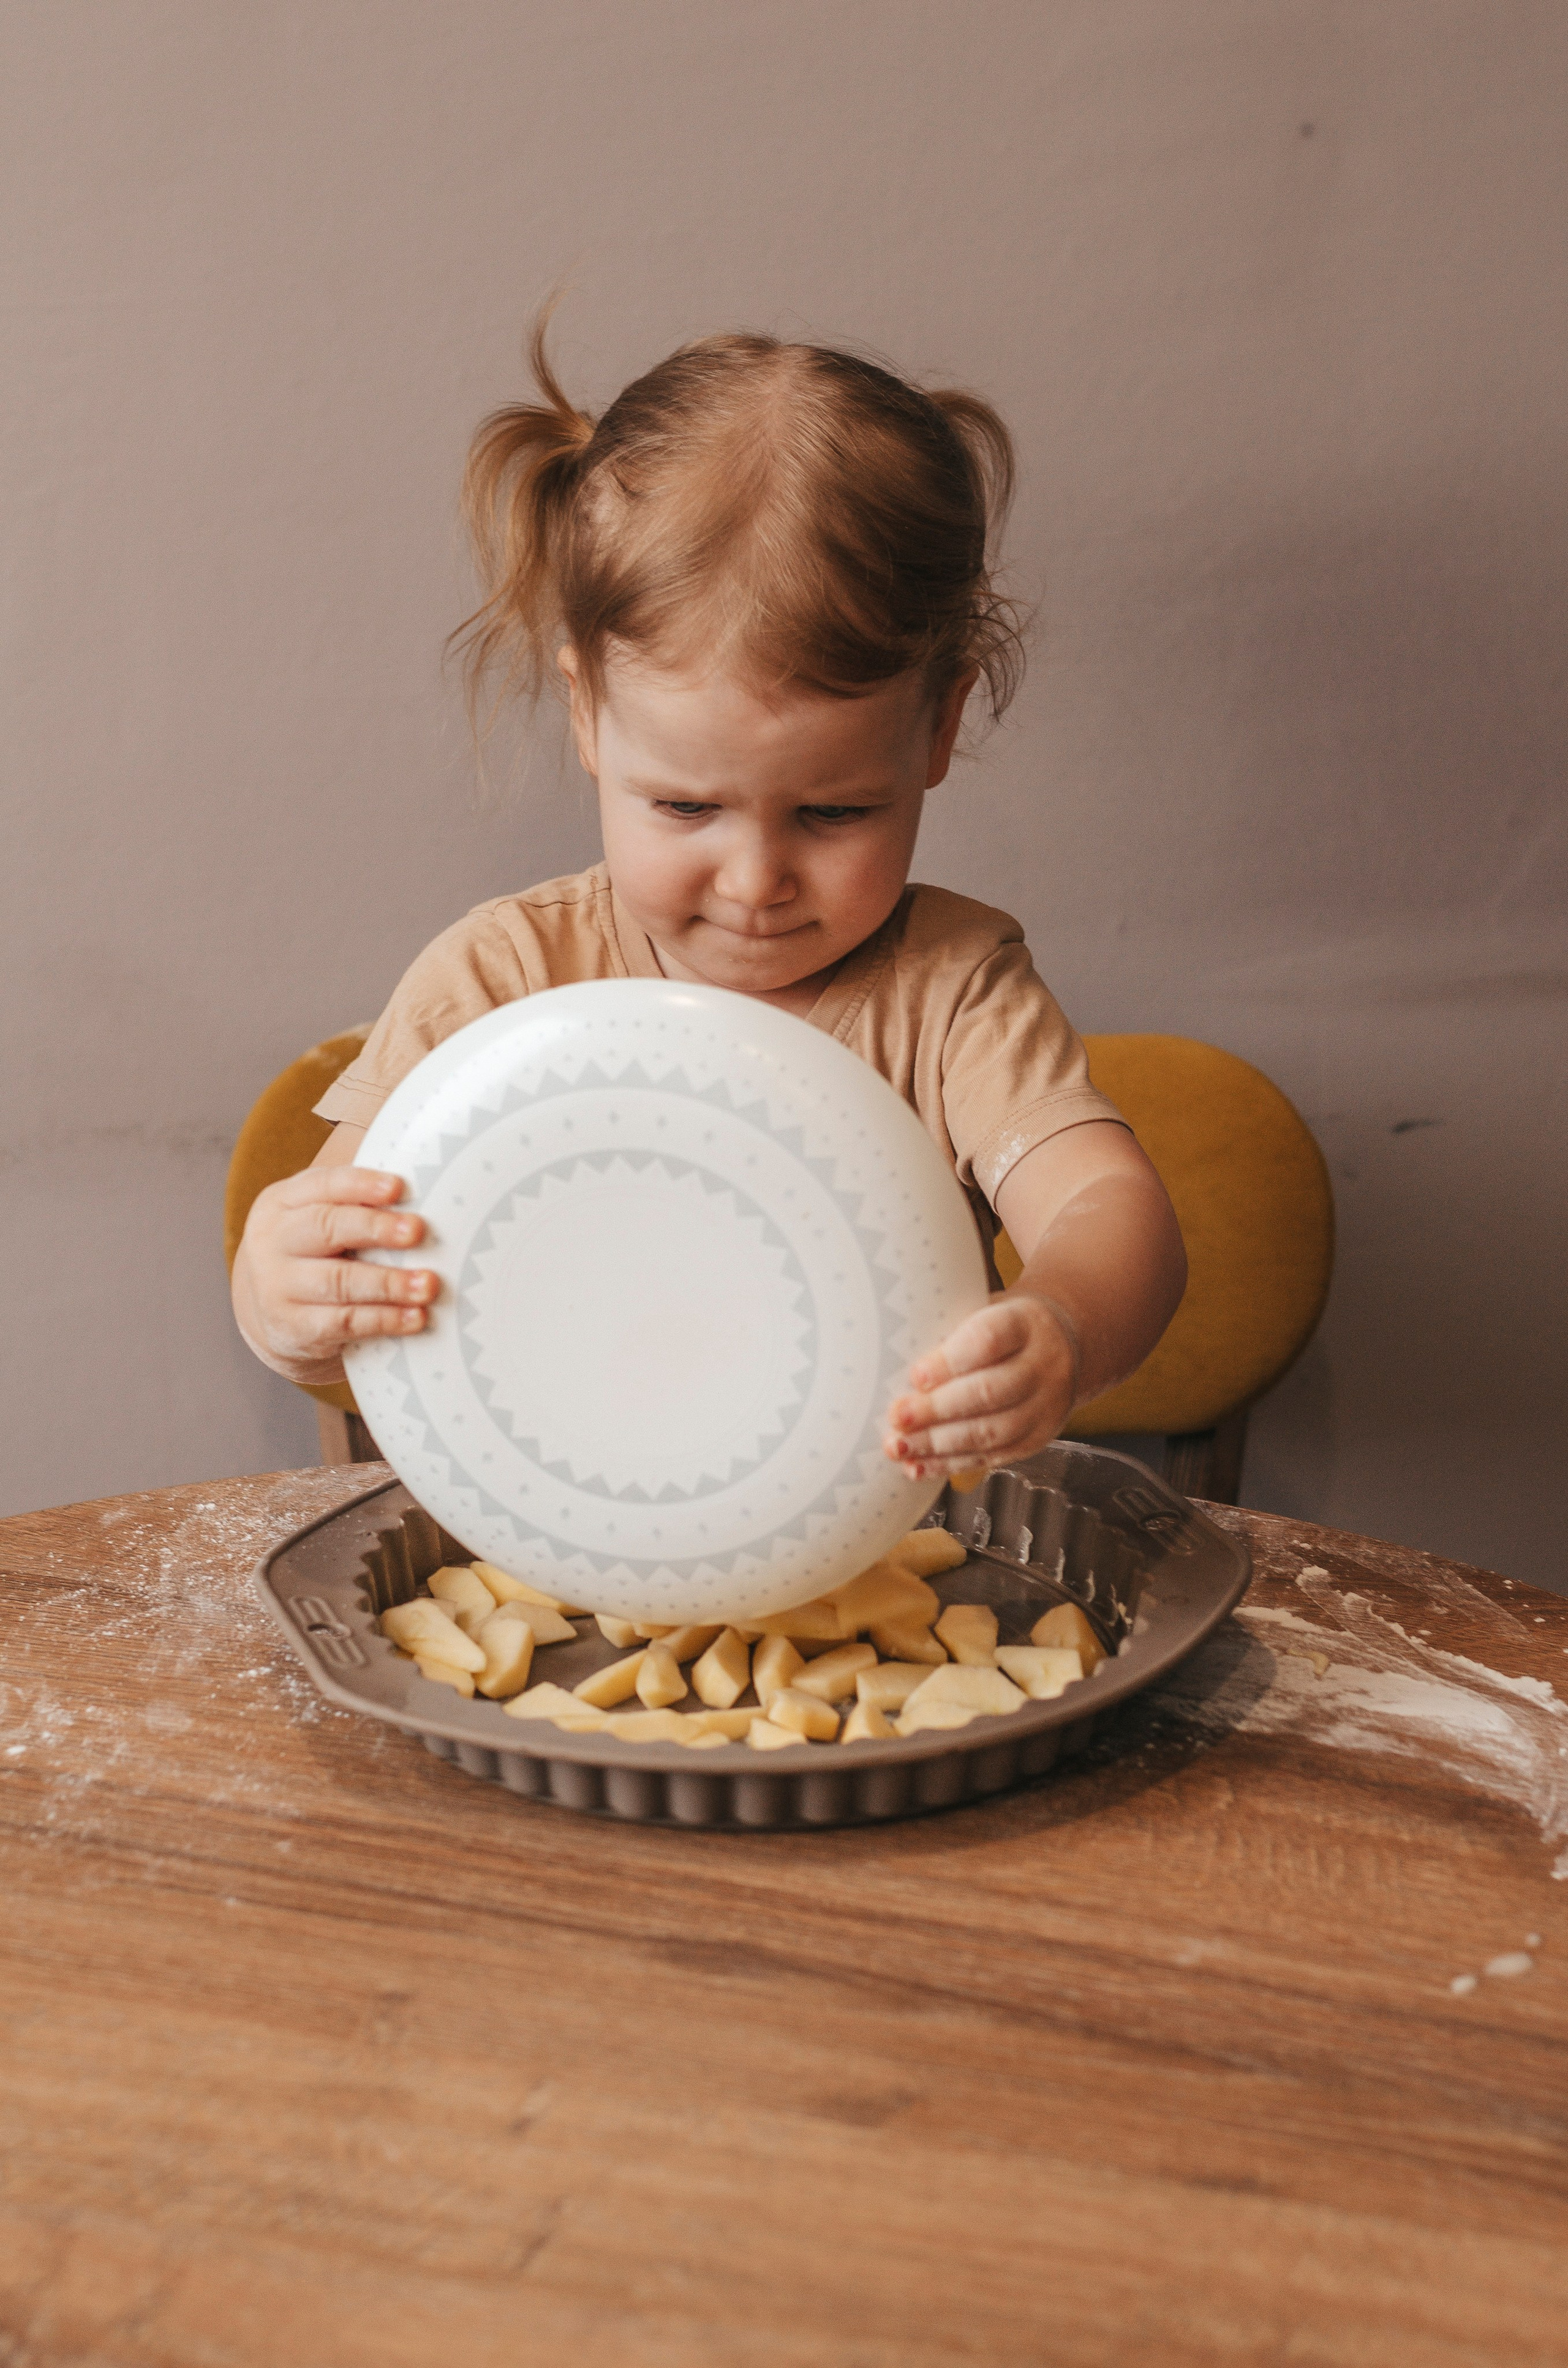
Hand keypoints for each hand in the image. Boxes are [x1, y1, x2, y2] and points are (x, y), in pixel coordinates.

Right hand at [233, 1165, 438, 1386]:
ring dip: (389, 1283)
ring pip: (338, 1280)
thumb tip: (429, 1194)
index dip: (361, 1185)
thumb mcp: (318, 1221)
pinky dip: (384, 1320)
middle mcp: (272, 1241)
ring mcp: (277, 1287)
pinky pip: (344, 1322)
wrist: (270, 1319)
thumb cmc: (315, 1255)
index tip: (399, 1188)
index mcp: (281, 1202)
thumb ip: (355, 1205)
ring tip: (428, 1284)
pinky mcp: (293, 1328)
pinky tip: (414, 1317)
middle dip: (376, 1228)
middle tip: (417, 1231)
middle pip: (327, 1227)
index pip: (322, 1185)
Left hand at [883, 1293, 1080, 1482]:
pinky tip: (917, 1466)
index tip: (915, 1374)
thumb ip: (949, 1327)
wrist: (1064, 1346)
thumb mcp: (986, 1309)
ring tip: (899, 1446)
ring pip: (991, 1431)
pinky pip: (991, 1457)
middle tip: (897, 1417)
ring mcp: (1043, 1407)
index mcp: (1025, 1323)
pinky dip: (949, 1465)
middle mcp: (1042, 1366)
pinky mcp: (1035, 1440)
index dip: (950, 1360)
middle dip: (937, 1409)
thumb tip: (888, 1352)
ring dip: (938, 1443)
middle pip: (989, 1392)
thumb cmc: (1006, 1328)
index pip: (989, 1340)